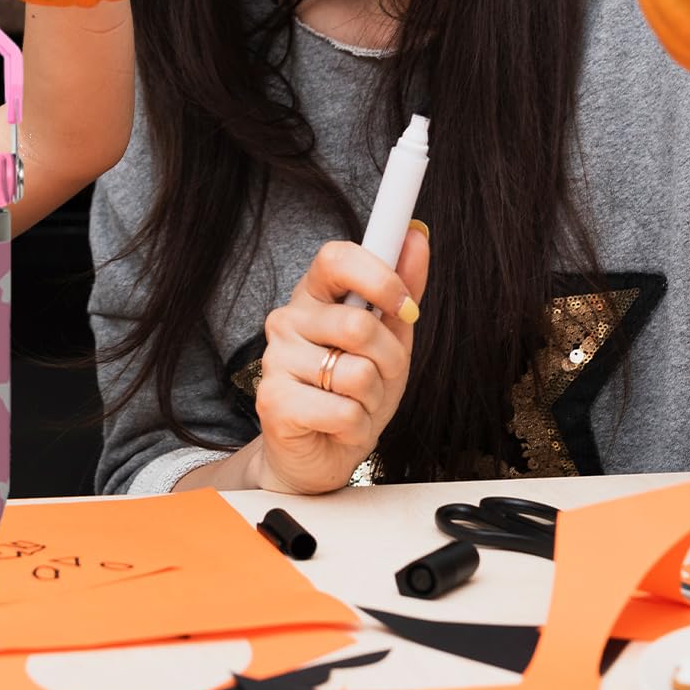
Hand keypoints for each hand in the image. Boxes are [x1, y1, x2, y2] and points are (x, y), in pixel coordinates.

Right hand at [251, 229, 428, 495]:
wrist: (319, 453)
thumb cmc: (353, 391)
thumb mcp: (389, 339)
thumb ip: (402, 290)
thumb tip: (416, 236)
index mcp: (315, 295)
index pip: (336, 257)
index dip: (379, 276)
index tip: (406, 305)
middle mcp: (288, 319)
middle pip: (359, 325)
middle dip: (389, 360)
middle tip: (380, 376)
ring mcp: (275, 359)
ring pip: (357, 373)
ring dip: (374, 399)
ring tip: (356, 404)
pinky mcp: (273, 401)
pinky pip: (343, 410)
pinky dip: (357, 426)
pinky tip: (339, 426)